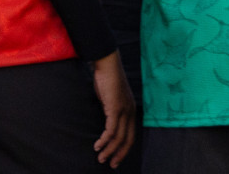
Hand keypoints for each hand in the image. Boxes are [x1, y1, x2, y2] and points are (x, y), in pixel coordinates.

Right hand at [91, 52, 135, 166]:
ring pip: (118, 137)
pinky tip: (97, 146)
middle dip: (119, 153)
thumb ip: (110, 110)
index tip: (116, 158)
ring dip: (109, 149)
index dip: (124, 148)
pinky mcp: (115, 108)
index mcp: (130, 109)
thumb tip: (105, 122)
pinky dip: (104, 140)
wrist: (107, 65)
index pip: (131, 134)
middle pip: (128, 139)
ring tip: (101, 158)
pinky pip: (111, 130)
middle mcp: (130, 111)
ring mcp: (124, 110)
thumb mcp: (110, 99)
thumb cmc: (106, 80)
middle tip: (111, 164)